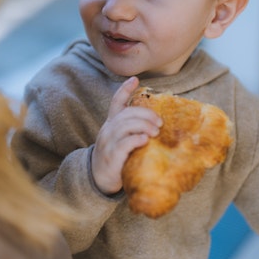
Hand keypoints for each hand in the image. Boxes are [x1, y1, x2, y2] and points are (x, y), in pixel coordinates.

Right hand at [91, 77, 162, 194]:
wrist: (98, 180)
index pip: (116, 103)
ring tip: (156, 131)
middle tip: (159, 122)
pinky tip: (145, 140)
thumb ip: (133, 131)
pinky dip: (136, 139)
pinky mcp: (111, 156)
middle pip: (126, 114)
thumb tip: (157, 125)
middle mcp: (108, 130)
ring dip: (143, 126)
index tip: (135, 79)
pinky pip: (123, 144)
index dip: (124, 90)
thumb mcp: (122, 140)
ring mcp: (108, 143)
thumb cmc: (116, 158)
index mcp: (111, 124)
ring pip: (125, 126)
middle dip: (145, 114)